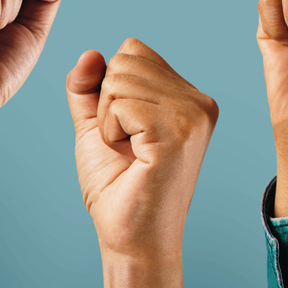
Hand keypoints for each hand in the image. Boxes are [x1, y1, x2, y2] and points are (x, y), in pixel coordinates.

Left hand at [68, 39, 217, 260]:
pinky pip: (120, 105)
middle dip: (107, 103)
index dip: (111, 88)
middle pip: (125, 60)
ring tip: (130, 153)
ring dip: (108, 121)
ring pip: (119, 80)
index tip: (126, 131)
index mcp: (190, 97)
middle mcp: (199, 102)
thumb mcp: (96, 126)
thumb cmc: (118, 187)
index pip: (134, 51)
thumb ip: (89, 89)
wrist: (131, 237)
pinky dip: (110, 132)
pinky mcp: (178, 133)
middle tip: (126, 145)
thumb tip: (89, 53)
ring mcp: (193, 116)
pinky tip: (131, 158)